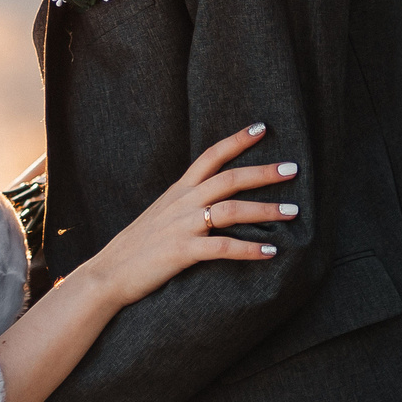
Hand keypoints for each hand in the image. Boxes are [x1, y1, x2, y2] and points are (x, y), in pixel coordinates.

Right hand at [61, 124, 298, 315]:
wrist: (107, 274)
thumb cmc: (136, 248)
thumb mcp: (160, 215)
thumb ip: (185, 204)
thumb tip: (210, 201)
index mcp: (178, 191)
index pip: (210, 156)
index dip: (236, 140)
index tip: (262, 128)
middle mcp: (182, 203)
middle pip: (229, 179)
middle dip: (263, 173)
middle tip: (294, 169)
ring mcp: (182, 226)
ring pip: (231, 210)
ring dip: (265, 210)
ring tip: (292, 211)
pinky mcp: (182, 252)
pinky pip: (223, 247)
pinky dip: (249, 249)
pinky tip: (271, 252)